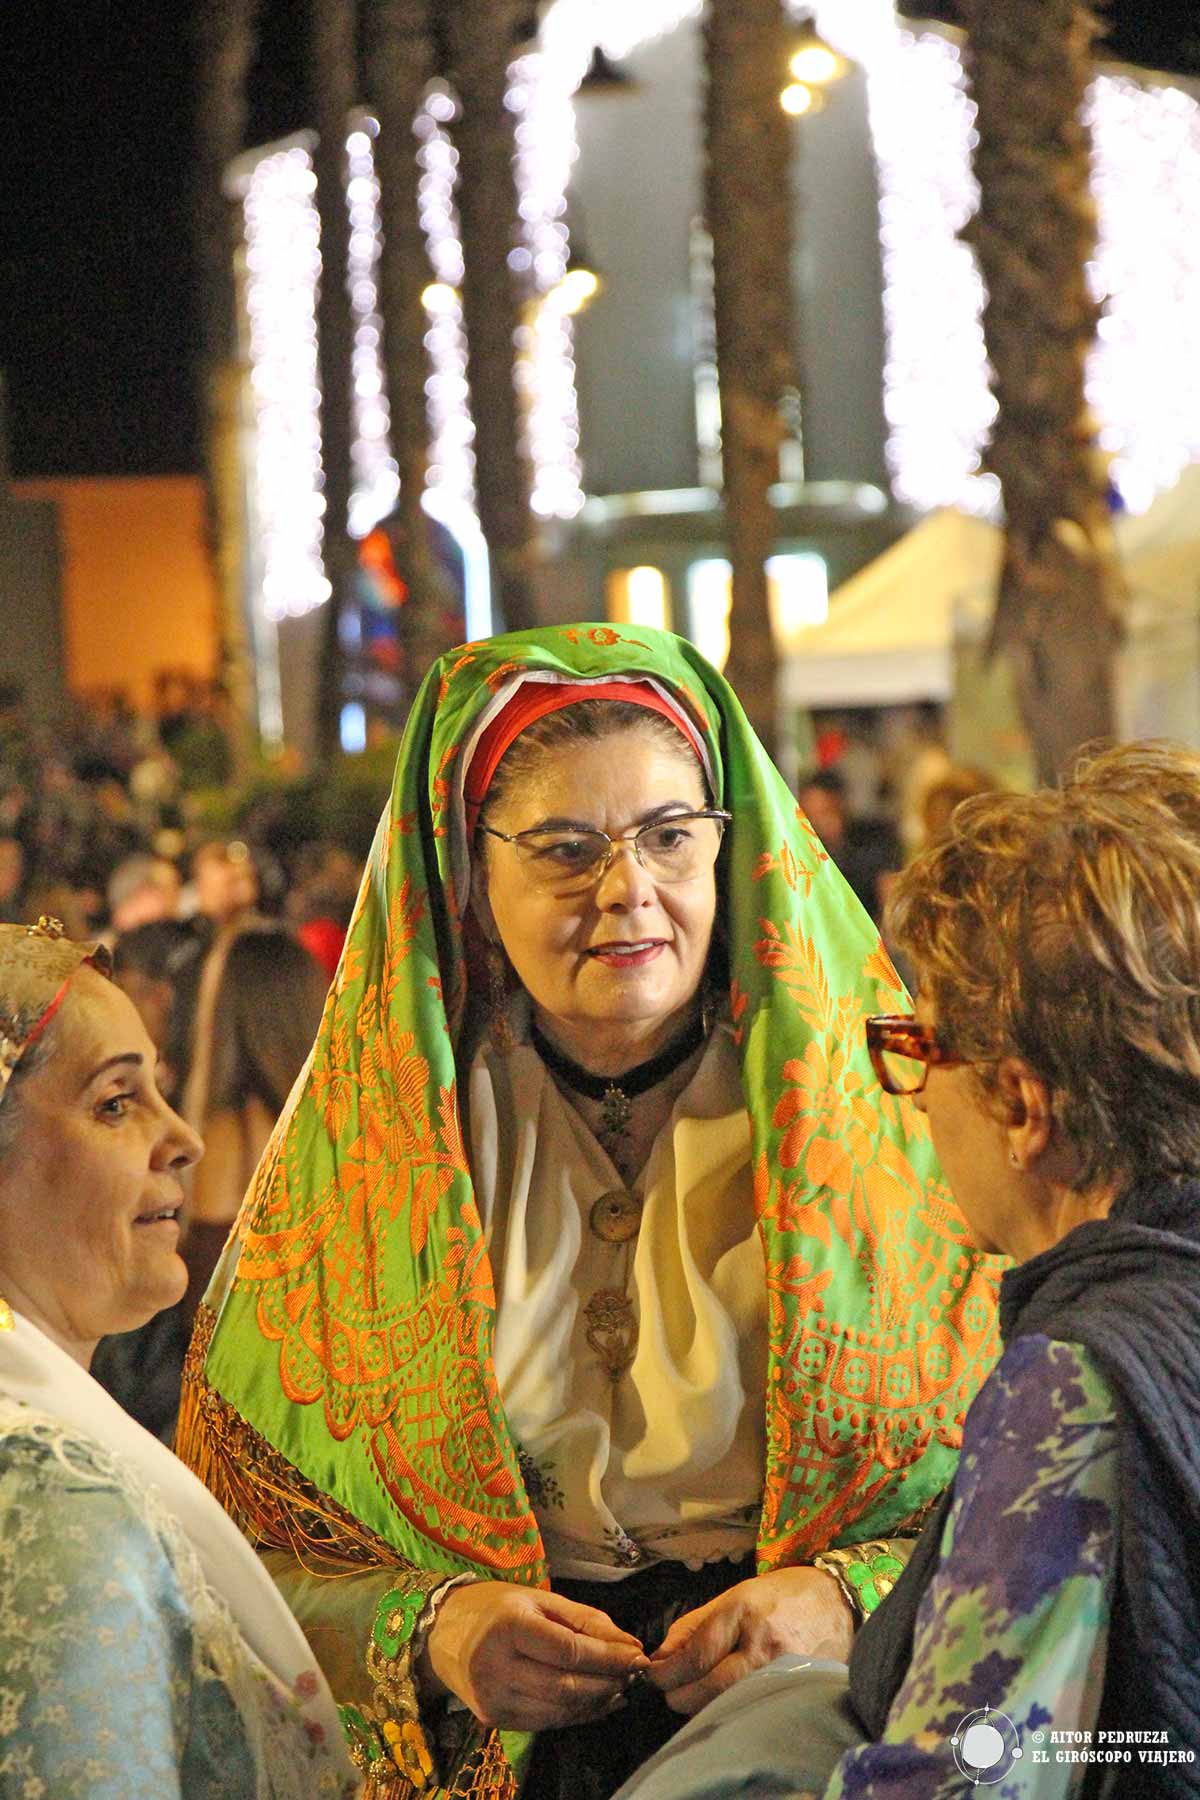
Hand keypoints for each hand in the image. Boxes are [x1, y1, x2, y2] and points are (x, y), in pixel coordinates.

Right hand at [423, 1581, 648, 1730]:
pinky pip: (545, 1722)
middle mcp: (496, 1666)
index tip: (639, 1656)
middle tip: (635, 1674)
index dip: (609, 1658)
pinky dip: (576, 1715)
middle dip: (608, 1683)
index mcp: (509, 1626)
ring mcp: (492, 1698)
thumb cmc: (495, 1607)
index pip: (570, 1651)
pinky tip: (596, 1702)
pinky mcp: (493, 1719)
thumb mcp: (539, 1599)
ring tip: (620, 1688)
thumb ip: (585, 1621)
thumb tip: (629, 1644)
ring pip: (559, 1711)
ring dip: (597, 1703)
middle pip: (567, 1687)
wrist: (440, 1634)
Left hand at [646, 1567, 853, 1716]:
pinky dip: (729, 1710)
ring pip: (726, 1705)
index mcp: (742, 1611)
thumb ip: (695, 1624)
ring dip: (701, 1705)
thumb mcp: (734, 1596)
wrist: (838, 1602)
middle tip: (670, 1689)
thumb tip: (661, 1655)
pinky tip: (723, 1702)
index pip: (696, 1654)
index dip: (668, 1671)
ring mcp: (780, 1671)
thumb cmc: (781, 1595)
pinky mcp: (793, 1690)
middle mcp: (761, 1643)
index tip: (653, 1676)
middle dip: (679, 1694)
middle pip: (708, 1688)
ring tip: (694, 1694)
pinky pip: (750, 1710)